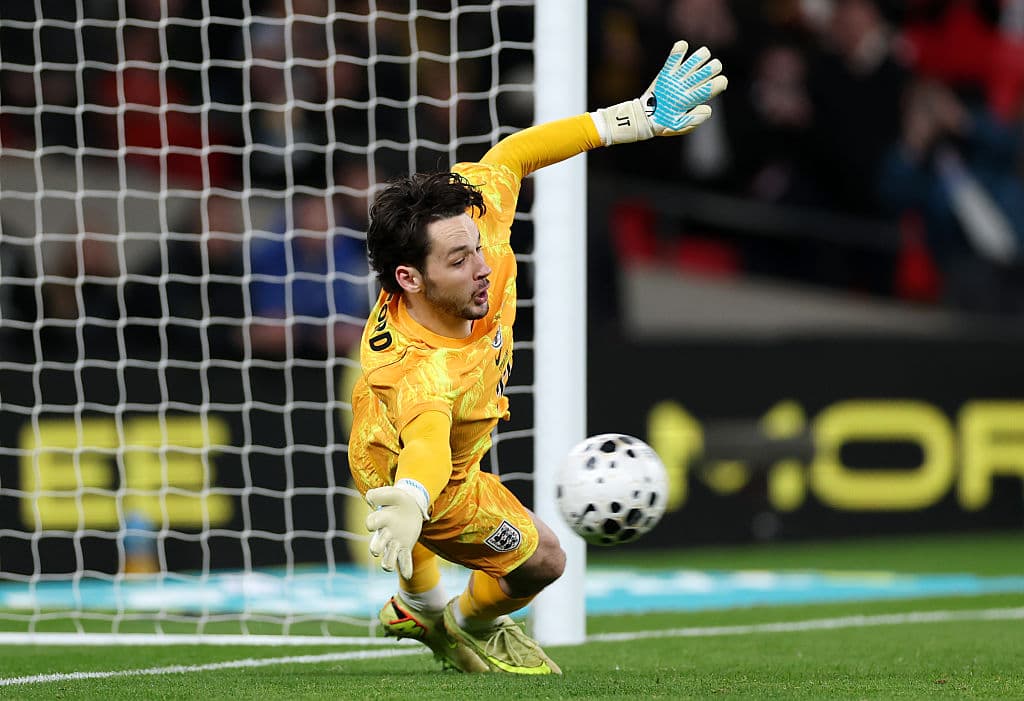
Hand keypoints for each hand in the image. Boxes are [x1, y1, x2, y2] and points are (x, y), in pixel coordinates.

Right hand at [364, 480, 429, 578]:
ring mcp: (395, 542)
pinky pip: (405, 560)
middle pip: (375, 546)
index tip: (372, 524)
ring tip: (389, 565)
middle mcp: (384, 534)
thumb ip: (379, 495)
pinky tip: (408, 575)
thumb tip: (370, 501)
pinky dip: (406, 568)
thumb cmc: (397, 500)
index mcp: (379, 520)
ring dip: (389, 561)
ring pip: (389, 557)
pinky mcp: (406, 546)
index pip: (371, 523)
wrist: (411, 506)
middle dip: (376, 549)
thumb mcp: (391, 493)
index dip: (371, 524)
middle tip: (377, 551)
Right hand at [592, 40, 727, 144]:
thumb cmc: (664, 125)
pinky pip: (673, 59)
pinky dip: (678, 51)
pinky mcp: (666, 74)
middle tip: (713, 69)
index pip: (712, 88)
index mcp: (694, 99)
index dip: (719, 83)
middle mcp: (688, 86)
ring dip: (701, 56)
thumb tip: (708, 108)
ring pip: (694, 62)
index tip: (720, 82)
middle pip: (707, 71)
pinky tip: (682, 46)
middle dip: (713, 68)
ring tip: (704, 54)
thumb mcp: (679, 126)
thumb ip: (694, 120)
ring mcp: (677, 79)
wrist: (644, 119)